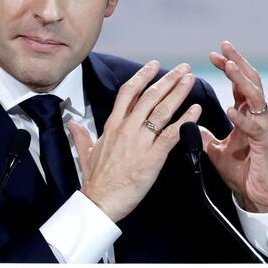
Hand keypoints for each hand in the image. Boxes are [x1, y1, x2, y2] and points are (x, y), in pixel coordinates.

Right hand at [67, 61, 201, 221]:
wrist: (100, 201)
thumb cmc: (96, 181)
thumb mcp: (86, 153)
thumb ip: (80, 135)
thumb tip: (71, 124)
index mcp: (112, 126)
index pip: (128, 93)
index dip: (142, 77)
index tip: (153, 66)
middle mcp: (127, 128)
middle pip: (149, 96)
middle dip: (168, 79)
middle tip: (182, 68)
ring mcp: (140, 141)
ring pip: (161, 110)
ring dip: (178, 93)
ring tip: (190, 80)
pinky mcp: (153, 156)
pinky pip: (172, 133)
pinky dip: (185, 120)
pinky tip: (195, 110)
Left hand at [200, 41, 267, 213]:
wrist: (258, 197)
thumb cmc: (243, 172)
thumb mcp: (217, 150)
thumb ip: (207, 135)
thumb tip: (191, 124)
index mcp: (246, 115)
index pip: (239, 84)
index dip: (228, 67)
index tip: (213, 54)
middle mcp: (258, 117)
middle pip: (250, 82)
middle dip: (238, 63)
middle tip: (225, 47)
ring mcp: (264, 130)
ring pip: (256, 98)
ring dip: (242, 81)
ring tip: (230, 67)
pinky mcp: (266, 146)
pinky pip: (256, 129)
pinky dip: (244, 118)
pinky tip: (232, 109)